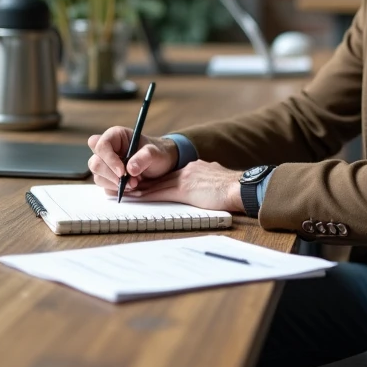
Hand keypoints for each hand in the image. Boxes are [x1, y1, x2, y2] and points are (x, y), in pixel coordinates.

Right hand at [87, 127, 178, 193]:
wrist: (161, 165)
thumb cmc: (157, 153)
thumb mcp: (155, 153)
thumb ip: (143, 157)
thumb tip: (130, 169)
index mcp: (115, 136)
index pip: (102, 145)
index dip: (109, 159)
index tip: (122, 172)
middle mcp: (107, 149)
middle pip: (95, 163)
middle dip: (111, 175)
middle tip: (131, 181)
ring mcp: (106, 164)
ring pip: (98, 176)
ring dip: (114, 184)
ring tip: (134, 184)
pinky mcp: (108, 177)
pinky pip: (105, 186)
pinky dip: (116, 190)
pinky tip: (130, 186)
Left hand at [125, 160, 243, 213]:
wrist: (241, 188)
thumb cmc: (235, 189)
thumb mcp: (219, 182)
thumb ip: (209, 182)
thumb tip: (210, 191)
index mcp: (196, 168)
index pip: (171, 175)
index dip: (157, 180)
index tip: (146, 182)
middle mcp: (188, 170)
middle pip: (160, 178)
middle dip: (143, 182)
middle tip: (128, 186)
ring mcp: (185, 178)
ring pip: (157, 184)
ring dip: (140, 189)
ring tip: (125, 192)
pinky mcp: (184, 189)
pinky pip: (160, 192)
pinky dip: (146, 195)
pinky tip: (135, 198)